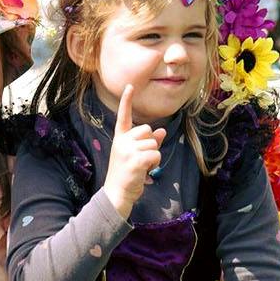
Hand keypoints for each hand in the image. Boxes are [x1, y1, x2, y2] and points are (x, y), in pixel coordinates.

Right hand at [102, 84, 166, 216]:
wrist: (117, 194)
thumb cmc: (127, 176)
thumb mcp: (137, 156)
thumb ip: (149, 143)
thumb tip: (162, 131)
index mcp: (120, 138)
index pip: (124, 116)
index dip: (127, 100)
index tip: (130, 86)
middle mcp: (122, 141)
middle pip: (148, 130)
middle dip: (151, 144)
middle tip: (141, 160)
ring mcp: (127, 149)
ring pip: (154, 144)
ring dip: (154, 157)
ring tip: (142, 167)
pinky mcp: (135, 159)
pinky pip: (156, 154)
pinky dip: (155, 164)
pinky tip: (145, 172)